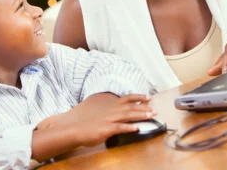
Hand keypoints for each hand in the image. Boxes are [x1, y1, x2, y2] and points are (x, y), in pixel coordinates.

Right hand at [39, 93, 155, 146]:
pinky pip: (120, 128)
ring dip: (141, 115)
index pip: (127, 98)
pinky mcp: (105, 129)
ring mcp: (109, 119)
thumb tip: (111, 102)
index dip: (138, 97)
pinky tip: (137, 128)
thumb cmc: (82, 118)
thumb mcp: (95, 107)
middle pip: (131, 107)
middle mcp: (111, 109)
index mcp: (110, 104)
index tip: (148, 97)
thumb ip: (105, 105)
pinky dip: (129, 127)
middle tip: (155, 110)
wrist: (71, 126)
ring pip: (128, 115)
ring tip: (151, 116)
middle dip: (144, 108)